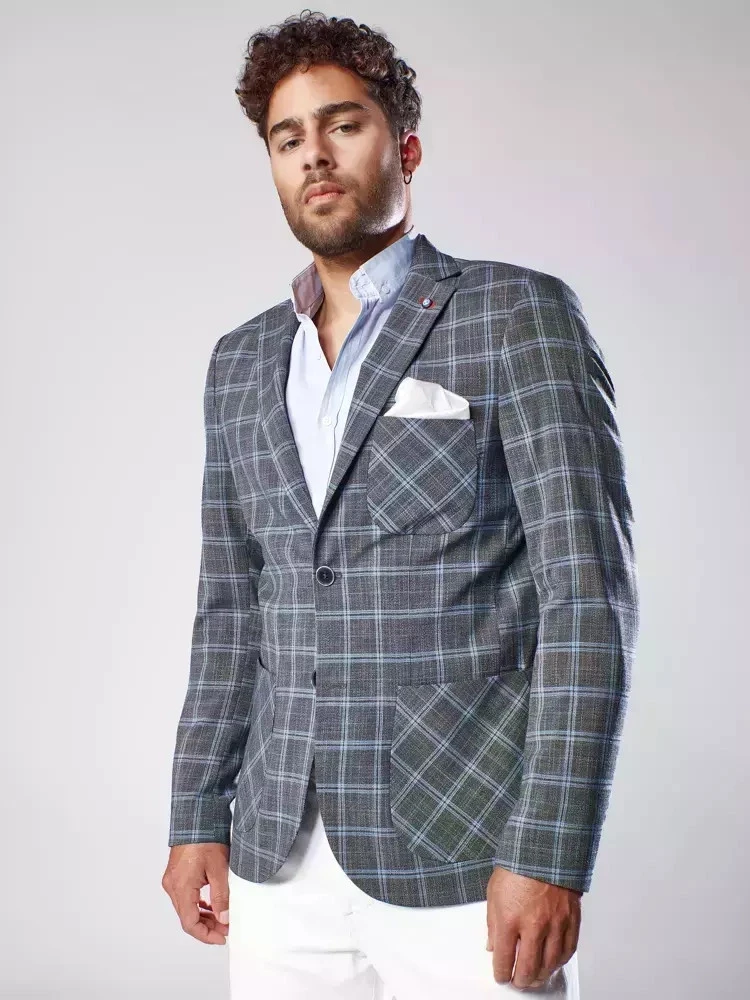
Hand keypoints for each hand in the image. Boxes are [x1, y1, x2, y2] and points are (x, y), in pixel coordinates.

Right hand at [162, 843, 230, 944]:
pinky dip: (197, 905)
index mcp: (181, 887)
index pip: (190, 923)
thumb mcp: (219, 869)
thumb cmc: (206, 837)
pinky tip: (210, 906)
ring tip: (221, 919)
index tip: (221, 937)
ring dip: (202, 916)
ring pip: (185, 908)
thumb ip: (221, 896)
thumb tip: (224, 918)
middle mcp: (172, 886)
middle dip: (207, 927)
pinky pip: (185, 897)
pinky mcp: (175, 874)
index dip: (206, 935)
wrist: (196, 818)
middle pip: (187, 917)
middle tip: (226, 929)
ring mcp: (172, 880)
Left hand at [485, 866, 581, 989]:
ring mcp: (554, 923)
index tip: (501, 976)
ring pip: (550, 964)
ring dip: (541, 976)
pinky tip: (553, 963)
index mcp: (509, 917)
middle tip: (517, 982)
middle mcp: (533, 924)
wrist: (545, 847)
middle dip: (521, 980)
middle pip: (528, 968)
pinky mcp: (570, 919)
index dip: (501, 973)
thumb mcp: (494, 892)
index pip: (504, 958)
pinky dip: (559, 962)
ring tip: (534, 977)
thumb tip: (493, 945)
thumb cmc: (518, 866)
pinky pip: (568, 950)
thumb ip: (493, 923)